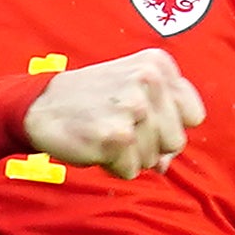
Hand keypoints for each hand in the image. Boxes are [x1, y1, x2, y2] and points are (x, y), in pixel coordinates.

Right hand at [24, 49, 206, 176]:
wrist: (41, 106)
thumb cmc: (93, 101)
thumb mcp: (134, 91)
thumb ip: (164, 119)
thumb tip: (167, 163)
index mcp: (158, 64)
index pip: (193, 116)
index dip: (169, 126)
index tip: (142, 116)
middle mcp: (148, 80)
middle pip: (177, 141)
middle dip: (151, 145)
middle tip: (120, 128)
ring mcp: (133, 107)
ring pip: (154, 159)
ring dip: (130, 156)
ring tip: (105, 133)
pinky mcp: (117, 135)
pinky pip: (132, 170)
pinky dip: (114, 166)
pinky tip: (95, 144)